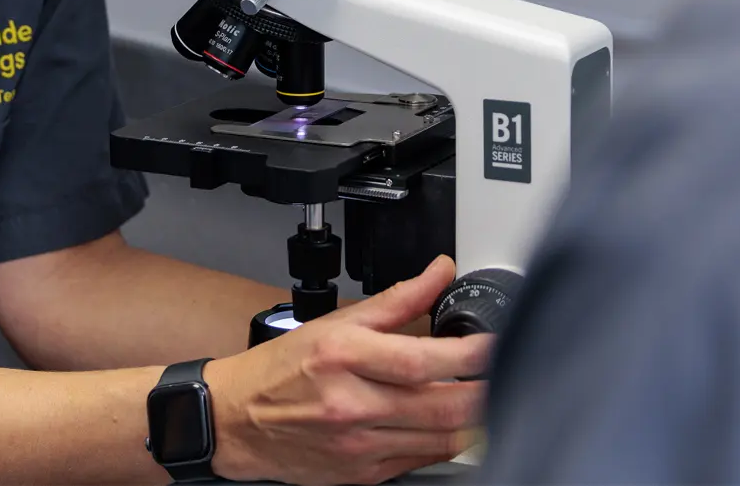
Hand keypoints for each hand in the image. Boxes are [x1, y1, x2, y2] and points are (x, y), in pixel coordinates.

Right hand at [203, 257, 489, 485]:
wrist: (236, 421)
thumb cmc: (280, 370)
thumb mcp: (336, 322)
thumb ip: (397, 300)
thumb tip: (438, 273)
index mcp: (345, 357)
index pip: (423, 359)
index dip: (470, 355)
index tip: (494, 345)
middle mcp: (352, 404)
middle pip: (442, 406)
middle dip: (485, 391)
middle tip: (504, 374)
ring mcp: (359, 445)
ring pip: (440, 439)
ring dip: (472, 420)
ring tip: (482, 397)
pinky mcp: (363, 473)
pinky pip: (420, 460)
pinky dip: (443, 442)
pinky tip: (446, 424)